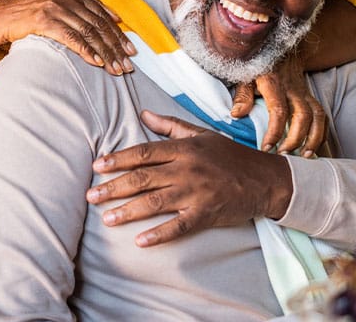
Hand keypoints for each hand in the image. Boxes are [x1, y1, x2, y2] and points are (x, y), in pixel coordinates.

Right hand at [0, 0, 135, 74]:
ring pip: (89, 33)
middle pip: (99, 25)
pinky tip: (96, 63)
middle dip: (116, 47)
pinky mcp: (45, 20)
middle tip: (128, 64)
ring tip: (116, 69)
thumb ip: (83, 10)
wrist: (2, 17)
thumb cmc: (32, 16)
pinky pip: (72, 38)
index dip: (119, 34)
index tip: (131, 50)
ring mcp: (56, 7)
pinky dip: (86, 51)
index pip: (103, 15)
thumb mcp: (59, 7)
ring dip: (105, 54)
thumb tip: (113, 20)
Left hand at [86, 111, 292, 246]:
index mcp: (183, 149)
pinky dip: (159, 234)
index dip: (118, 159)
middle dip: (114, 187)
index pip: (143, 153)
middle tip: (90, 197)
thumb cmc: (230, 156)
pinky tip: (140, 241)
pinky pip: (179, 226)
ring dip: (129, 211)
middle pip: (143, 178)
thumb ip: (170, 126)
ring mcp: (196, 192)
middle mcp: (186, 169)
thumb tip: (143, 114)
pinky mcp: (206, 213)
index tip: (96, 167)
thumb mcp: (201, 135)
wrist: (265, 179)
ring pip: (155, 202)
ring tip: (107, 219)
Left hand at [229, 55, 326, 156]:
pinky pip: (322, 115)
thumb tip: (237, 115)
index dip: (274, 131)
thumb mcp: (245, 77)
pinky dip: (321, 132)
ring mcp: (304, 93)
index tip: (266, 148)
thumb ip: (242, 96)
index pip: (279, 111)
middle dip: (296, 138)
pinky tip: (314, 147)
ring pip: (317, 116)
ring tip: (305, 156)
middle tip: (284, 154)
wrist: (279, 49)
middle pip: (302, 116)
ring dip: (314, 138)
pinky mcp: (310, 96)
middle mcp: (293, 90)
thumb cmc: (258, 66)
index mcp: (274, 85)